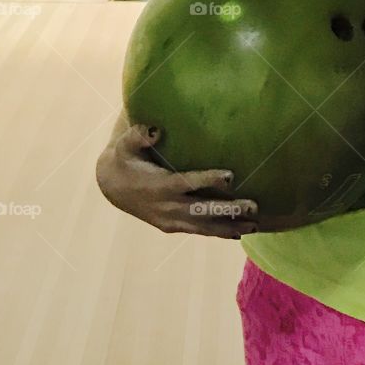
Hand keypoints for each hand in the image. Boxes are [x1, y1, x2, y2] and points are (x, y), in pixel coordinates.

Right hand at [96, 122, 258, 238]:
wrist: (111, 186)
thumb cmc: (124, 158)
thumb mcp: (125, 144)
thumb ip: (138, 136)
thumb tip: (154, 130)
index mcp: (160, 185)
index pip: (188, 183)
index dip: (209, 179)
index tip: (231, 176)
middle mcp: (167, 206)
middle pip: (202, 209)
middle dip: (229, 209)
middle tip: (254, 206)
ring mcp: (170, 220)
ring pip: (203, 226)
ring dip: (229, 227)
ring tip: (254, 226)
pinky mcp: (171, 226)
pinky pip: (197, 231)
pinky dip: (217, 232)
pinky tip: (236, 234)